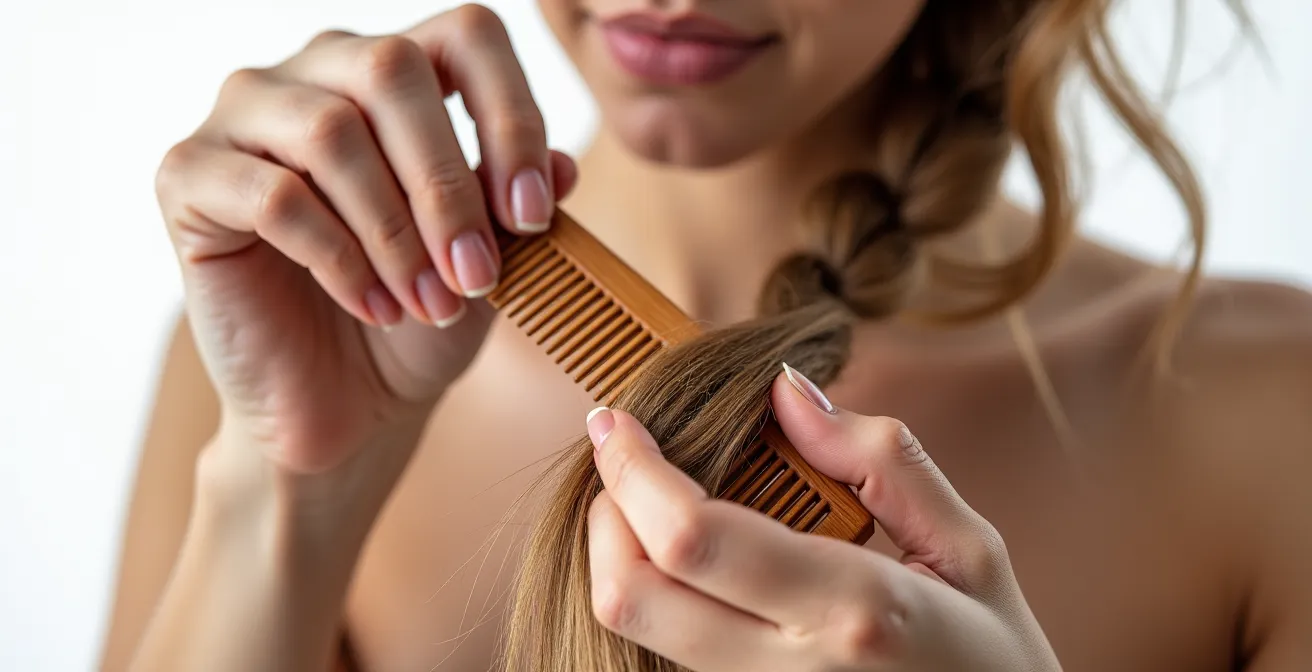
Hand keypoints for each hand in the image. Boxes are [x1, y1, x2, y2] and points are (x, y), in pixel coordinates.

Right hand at [155, 5, 575, 475]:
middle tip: (475, 275)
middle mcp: (313, 71)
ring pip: (330, 132)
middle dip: (447, 184)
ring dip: (394, 232)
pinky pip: (272, 195)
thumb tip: (561, 165)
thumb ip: (517, 204)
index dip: (511, 117)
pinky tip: (373, 307)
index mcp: (393, 72)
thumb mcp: (490, 259)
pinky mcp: (188, 176)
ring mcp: (242, 116)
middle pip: (392, 69)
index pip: (466, 35)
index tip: (533, 216)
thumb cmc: (421, 318)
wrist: (345, 403)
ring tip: (428, 304)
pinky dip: (337, 259)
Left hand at [583, 366, 1061, 670]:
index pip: (693, 537)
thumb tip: (786, 390)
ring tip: (653, 502)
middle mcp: (789, 668)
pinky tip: (688, 560)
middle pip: (632, 596)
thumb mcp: (970, 548)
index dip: (634, 471)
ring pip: (637, 631)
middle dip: (606, 513)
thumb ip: (879, 460)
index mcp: (852, 608)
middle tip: (626, 459)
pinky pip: (668, 651)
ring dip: (620, 554)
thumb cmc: (991, 656)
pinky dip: (654, 593)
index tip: (616, 420)